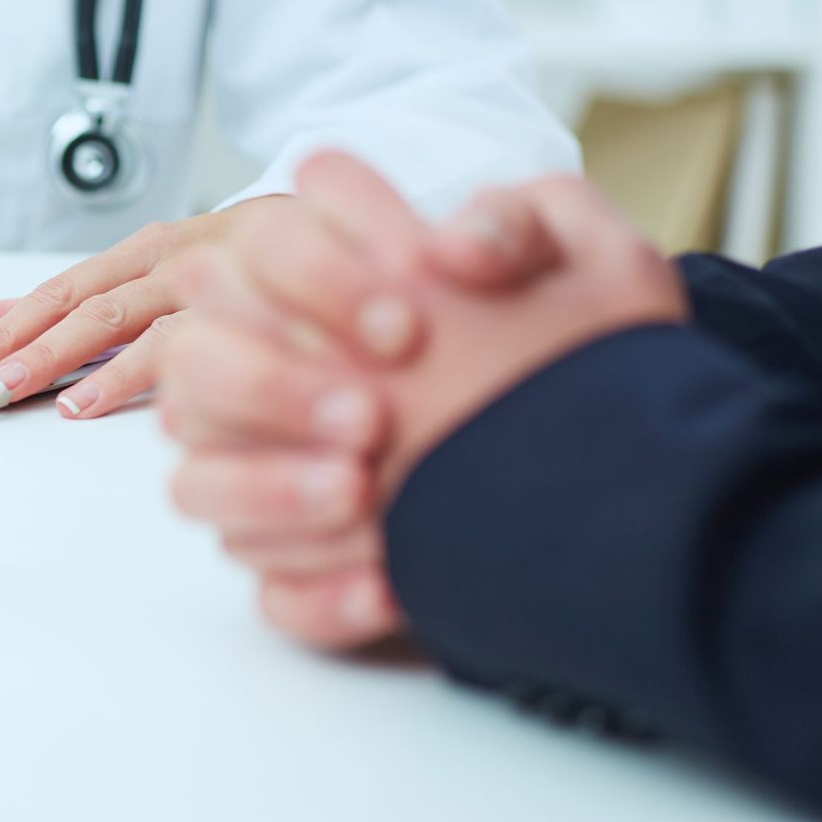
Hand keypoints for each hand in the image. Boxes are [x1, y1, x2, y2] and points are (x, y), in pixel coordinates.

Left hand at [0, 200, 295, 417]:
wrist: (354, 233)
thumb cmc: (254, 263)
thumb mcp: (160, 270)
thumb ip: (83, 294)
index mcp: (146, 255)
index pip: (62, 290)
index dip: (11, 324)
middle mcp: (172, 261)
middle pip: (85, 305)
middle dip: (27, 346)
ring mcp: (212, 281)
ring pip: (130, 320)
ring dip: (78, 361)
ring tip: (34, 394)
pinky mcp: (253, 306)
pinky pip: (193, 340)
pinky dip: (147, 374)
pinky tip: (113, 404)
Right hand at [161, 152, 687, 648]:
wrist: (627, 476)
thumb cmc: (580, 361)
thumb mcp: (590, 269)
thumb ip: (523, 226)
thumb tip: (460, 245)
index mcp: (325, 288)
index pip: (256, 249)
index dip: (310, 277)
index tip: (406, 324)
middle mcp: (276, 377)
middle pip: (194, 360)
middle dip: (269, 386)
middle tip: (371, 414)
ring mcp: (273, 479)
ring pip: (199, 484)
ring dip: (271, 490)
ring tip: (363, 495)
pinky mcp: (302, 569)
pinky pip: (269, 592)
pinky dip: (319, 595)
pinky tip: (388, 584)